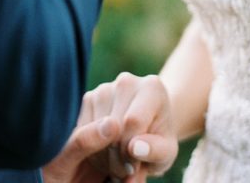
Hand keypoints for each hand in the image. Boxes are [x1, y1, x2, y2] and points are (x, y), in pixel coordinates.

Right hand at [43, 73, 177, 182]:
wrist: (147, 125)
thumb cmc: (158, 141)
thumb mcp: (166, 152)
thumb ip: (155, 151)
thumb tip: (135, 148)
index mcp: (152, 87)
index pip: (133, 121)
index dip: (130, 152)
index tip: (135, 167)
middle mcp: (127, 81)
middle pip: (112, 127)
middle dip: (116, 156)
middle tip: (125, 168)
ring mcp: (105, 87)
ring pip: (95, 130)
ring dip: (103, 154)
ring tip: (118, 159)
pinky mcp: (89, 97)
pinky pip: (83, 130)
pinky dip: (92, 147)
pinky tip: (107, 150)